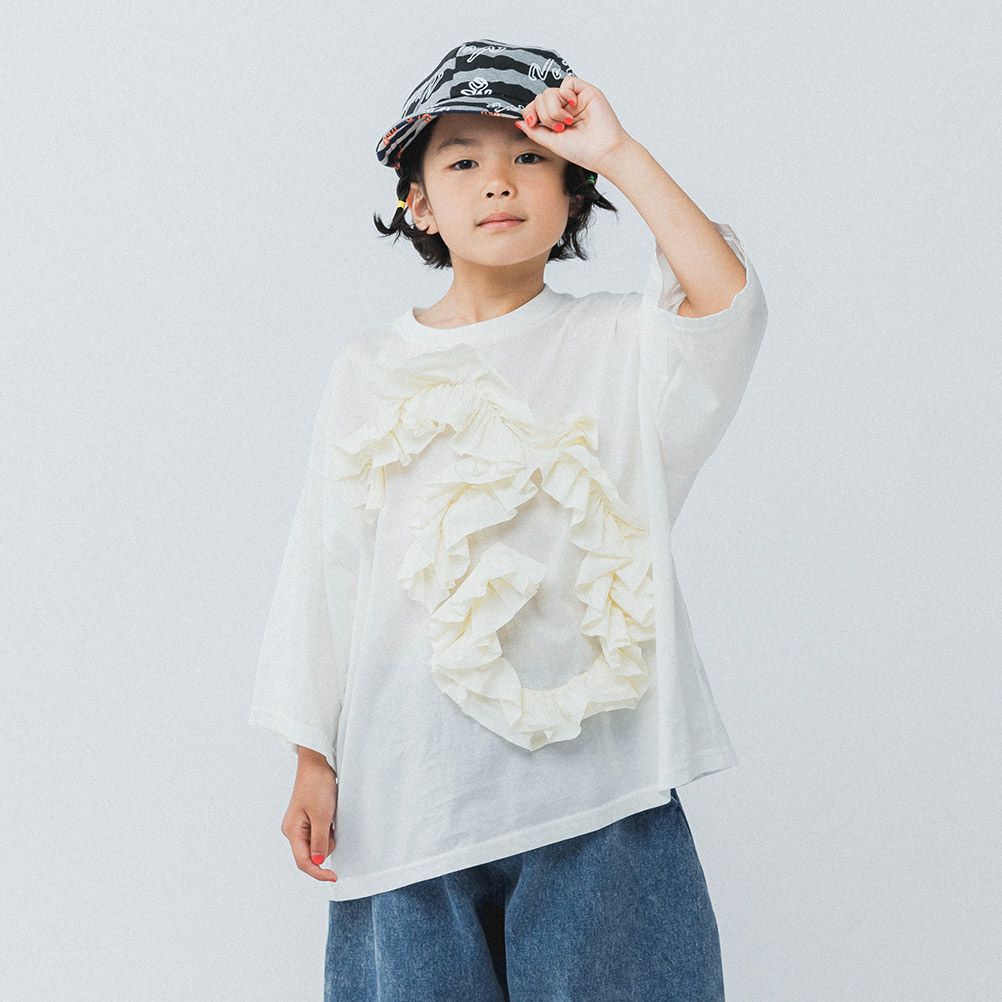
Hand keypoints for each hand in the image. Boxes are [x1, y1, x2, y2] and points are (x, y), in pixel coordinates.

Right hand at [281, 750, 338, 881]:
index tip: (334, 877)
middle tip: (333, 829)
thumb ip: (320, 841)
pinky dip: (328, 829)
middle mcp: (293, 830)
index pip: (303, 862)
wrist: (317, 762)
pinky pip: (319, 832)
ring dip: (328, 837)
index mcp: (292, 831)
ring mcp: (300, 824)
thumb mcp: (321, 816)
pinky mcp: (308, 817)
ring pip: (317, 843)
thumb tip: (318, 862)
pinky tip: (331, 816)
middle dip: (325, 848)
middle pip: (310, 854)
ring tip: (332, 817)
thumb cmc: (317, 786)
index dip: (318, 872)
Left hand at [515, 76, 633, 176]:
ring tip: (567, 121)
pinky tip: (573, 105)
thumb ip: (534, 131)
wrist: (602, 151)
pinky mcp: (585, 91)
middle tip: (559, 128)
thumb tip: (519, 121)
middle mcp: (563, 109)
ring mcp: (573, 100)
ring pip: (550, 91)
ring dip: (554, 109)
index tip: (534, 123)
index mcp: (554, 121)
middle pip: (539, 99)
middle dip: (545, 115)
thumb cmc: (582, 151)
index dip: (530, 112)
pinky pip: (567, 82)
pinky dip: (565, 94)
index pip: (534, 108)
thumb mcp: (551, 142)